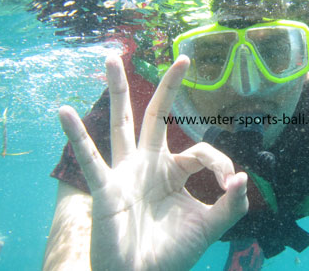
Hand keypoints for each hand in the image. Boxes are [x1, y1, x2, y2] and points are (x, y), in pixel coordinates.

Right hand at [58, 54, 248, 270]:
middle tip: (181, 59)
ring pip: (121, 124)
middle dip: (168, 89)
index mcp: (173, 172)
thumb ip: (231, 205)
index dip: (221, 163)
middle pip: (156, 118)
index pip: (200, 152)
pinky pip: (89, 159)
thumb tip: (245, 178)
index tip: (231, 184)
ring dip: (117, 91)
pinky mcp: (106, 188)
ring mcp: (125, 173)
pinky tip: (63, 111)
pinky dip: (76, 136)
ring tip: (112, 58)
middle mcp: (148, 165)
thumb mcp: (208, 227)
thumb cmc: (172, 254)